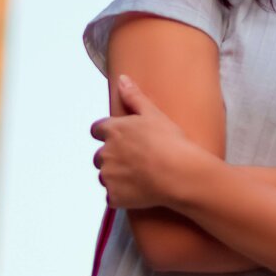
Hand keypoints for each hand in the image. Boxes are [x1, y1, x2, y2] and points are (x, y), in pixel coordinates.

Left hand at [90, 74, 211, 210]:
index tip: (121, 139)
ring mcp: (108, 176)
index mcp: (113, 130)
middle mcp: (105, 152)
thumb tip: (122, 79)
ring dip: (117, 176)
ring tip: (140, 176)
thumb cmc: (169, 141)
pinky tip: (140, 191)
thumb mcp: (153, 113)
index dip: (107, 134)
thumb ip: (133, 96)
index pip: (96, 130)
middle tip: (136, 159)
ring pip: (106, 176)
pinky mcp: (114, 196)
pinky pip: (113, 196)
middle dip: (113, 157)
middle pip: (100, 155)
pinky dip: (123, 195)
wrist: (179, 173)